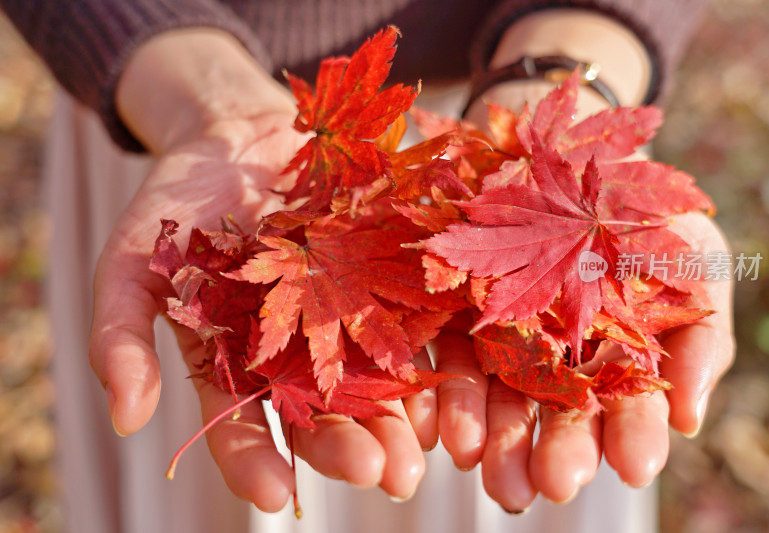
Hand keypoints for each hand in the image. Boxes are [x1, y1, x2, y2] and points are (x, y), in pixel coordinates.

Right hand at [88, 31, 426, 510]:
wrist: (238, 134)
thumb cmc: (177, 203)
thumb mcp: (131, 261)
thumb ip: (121, 335)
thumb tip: (126, 420)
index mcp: (235, 360)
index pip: (241, 425)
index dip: (253, 462)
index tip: (273, 496)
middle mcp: (295, 351)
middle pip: (322, 412)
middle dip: (350, 447)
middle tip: (382, 475)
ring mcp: (342, 315)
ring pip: (374, 376)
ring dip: (401, 416)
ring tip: (424, 448)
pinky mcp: (383, 274)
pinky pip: (410, 315)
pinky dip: (430, 346)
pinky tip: (450, 376)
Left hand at [442, 9, 734, 511]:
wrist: (566, 150)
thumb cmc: (641, 209)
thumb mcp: (694, 259)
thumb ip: (700, 340)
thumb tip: (690, 423)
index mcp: (613, 360)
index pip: (626, 410)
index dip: (631, 436)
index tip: (633, 466)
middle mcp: (552, 361)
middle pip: (552, 416)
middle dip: (552, 451)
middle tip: (549, 485)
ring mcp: (497, 339)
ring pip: (492, 396)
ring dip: (488, 433)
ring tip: (482, 461)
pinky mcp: (448, 313)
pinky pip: (437, 356)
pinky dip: (436, 390)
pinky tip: (434, 421)